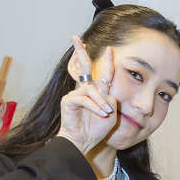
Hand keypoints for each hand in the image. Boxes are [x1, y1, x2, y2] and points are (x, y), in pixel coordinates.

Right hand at [58, 35, 118, 153]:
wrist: (84, 141)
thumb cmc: (97, 128)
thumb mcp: (111, 113)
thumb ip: (111, 99)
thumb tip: (106, 92)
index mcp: (97, 91)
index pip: (102, 74)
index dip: (107, 61)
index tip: (110, 48)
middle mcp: (85, 90)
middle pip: (83, 67)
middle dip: (80, 51)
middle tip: (75, 38)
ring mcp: (75, 94)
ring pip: (92, 89)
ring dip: (101, 101)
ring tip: (106, 112)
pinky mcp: (69, 101)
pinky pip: (85, 99)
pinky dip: (95, 106)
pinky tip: (101, 113)